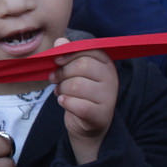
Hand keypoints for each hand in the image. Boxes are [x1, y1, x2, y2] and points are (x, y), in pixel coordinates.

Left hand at [52, 41, 118, 164]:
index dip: (69, 53)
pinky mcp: (101, 115)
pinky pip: (77, 104)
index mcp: (106, 64)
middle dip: (62, 72)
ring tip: (61, 92)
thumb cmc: (79, 94)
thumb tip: (60, 41)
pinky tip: (64, 102)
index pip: (89, 49)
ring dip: (62, 89)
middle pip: (82, 66)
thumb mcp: (74, 72)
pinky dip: (65, 102)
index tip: (57, 60)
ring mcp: (108, 97)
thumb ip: (68, 55)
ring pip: (76, 85)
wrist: (87, 124)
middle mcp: (111, 79)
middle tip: (55, 79)